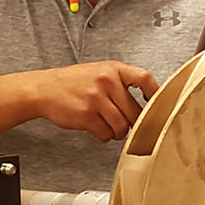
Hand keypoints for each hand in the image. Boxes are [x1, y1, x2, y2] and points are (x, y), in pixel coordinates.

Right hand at [27, 61, 158, 141]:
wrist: (44, 89)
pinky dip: (103, 135)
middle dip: (133, 123)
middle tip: (127, 124)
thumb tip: (147, 104)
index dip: (156, 94)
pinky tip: (96, 128)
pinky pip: (106, 133)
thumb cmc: (73, 83)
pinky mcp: (86, 115)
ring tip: (108, 126)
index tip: (160, 106)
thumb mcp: (99, 72)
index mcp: (113, 69)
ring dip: (117, 132)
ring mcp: (96, 98)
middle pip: (136, 111)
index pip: (144, 79)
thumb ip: (121, 84)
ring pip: (122, 126)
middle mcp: (106, 81)